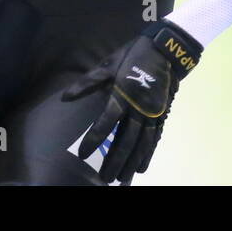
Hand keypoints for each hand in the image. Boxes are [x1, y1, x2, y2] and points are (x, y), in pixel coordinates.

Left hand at [60, 19, 202, 184]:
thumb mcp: (108, 65)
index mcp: (123, 95)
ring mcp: (153, 114)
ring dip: (131, 163)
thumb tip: (65, 97)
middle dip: (115, 161)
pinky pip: (154, 139)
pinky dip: (148, 154)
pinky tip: (142, 167)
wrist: (166, 50)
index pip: (106, 122)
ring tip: (122, 179)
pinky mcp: (162, 115)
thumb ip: (87, 84)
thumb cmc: (133, 56)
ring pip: (142, 144)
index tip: (83, 154)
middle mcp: (139, 108)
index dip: (94, 139)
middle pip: (126, 140)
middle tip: (105, 179)